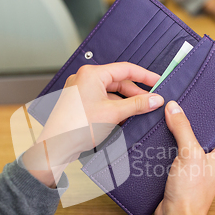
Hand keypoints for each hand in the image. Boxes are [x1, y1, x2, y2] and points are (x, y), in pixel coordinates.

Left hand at [23, 63, 163, 186]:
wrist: (56, 146)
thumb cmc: (76, 127)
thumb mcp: (114, 113)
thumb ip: (137, 104)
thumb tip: (154, 99)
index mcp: (92, 74)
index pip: (125, 69)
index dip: (145, 76)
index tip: (158, 82)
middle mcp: (85, 78)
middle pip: (119, 82)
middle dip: (135, 93)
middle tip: (151, 103)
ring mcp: (81, 91)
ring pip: (111, 93)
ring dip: (125, 102)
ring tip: (139, 113)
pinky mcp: (80, 103)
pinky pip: (102, 100)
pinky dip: (114, 108)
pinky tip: (124, 118)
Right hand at [155, 101, 214, 214]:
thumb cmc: (191, 194)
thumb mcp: (190, 155)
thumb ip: (183, 129)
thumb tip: (175, 108)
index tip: (204, 100)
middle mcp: (209, 161)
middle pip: (201, 134)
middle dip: (189, 121)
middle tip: (179, 106)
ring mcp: (194, 169)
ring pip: (185, 144)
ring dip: (175, 135)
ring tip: (166, 119)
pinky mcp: (179, 175)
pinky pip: (173, 156)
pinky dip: (166, 148)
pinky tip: (157, 140)